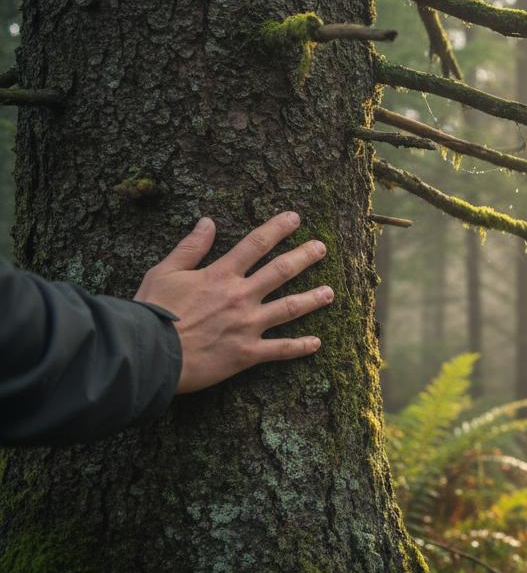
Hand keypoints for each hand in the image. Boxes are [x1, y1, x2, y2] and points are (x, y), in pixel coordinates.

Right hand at [134, 212, 333, 393]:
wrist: (149, 354)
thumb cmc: (152, 312)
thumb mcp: (164, 272)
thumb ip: (190, 248)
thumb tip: (208, 222)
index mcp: (220, 275)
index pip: (256, 244)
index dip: (277, 228)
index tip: (296, 218)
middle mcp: (240, 296)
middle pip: (281, 271)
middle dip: (305, 256)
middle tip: (322, 247)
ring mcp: (247, 325)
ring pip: (289, 308)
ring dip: (313, 299)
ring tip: (330, 292)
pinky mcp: (247, 353)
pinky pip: (281, 349)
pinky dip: (301, 347)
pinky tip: (317, 343)